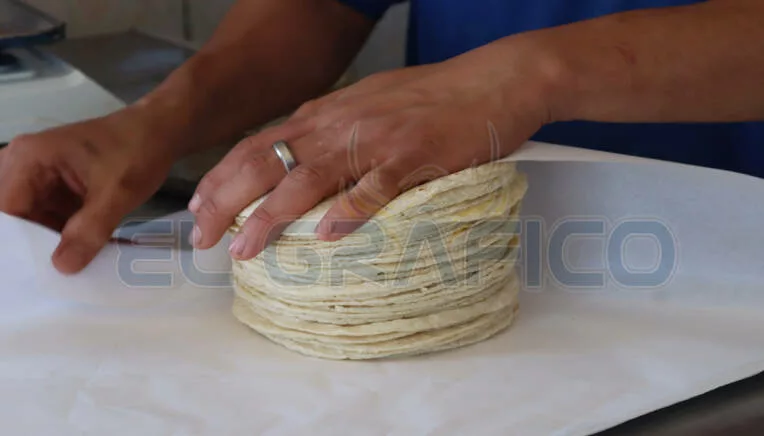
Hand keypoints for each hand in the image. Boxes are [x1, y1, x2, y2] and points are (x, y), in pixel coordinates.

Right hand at [0, 108, 176, 273]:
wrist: (161, 129)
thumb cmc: (137, 151)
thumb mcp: (116, 194)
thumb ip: (88, 230)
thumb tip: (62, 267)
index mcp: (28, 159)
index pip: (7, 210)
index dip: (18, 243)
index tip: (35, 274)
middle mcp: (26, 165)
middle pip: (17, 216)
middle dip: (34, 246)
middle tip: (51, 279)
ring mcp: (41, 176)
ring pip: (34, 221)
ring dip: (52, 243)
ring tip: (69, 272)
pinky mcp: (59, 186)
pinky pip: (52, 217)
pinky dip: (66, 235)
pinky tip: (81, 256)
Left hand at [190, 38, 553, 260]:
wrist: (490, 82)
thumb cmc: (430, 96)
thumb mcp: (367, 104)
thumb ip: (330, 127)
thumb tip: (298, 153)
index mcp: (325, 113)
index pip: (256, 144)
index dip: (220, 178)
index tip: (197, 209)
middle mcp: (338, 125)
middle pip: (266, 161)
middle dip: (225, 200)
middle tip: (202, 239)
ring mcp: (374, 141)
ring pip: (308, 177)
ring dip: (270, 214)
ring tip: (244, 247)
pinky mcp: (412, 157)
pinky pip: (374, 187)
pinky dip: (349, 212)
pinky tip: (328, 236)